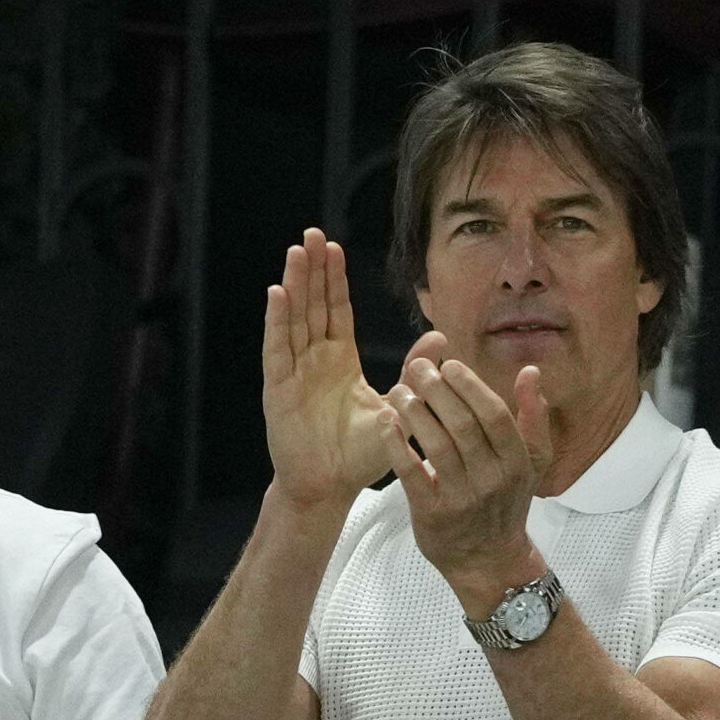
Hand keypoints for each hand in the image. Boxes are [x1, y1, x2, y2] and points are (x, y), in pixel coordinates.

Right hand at [262, 229, 397, 511]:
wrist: (329, 486)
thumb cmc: (361, 453)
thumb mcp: (397, 405)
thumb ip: (414, 371)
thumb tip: (442, 339)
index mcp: (339, 360)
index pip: (335, 310)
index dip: (334, 279)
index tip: (333, 247)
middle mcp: (313, 360)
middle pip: (312, 305)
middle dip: (312, 270)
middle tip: (312, 234)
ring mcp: (293, 372)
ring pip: (294, 318)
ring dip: (295, 284)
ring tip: (297, 251)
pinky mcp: (278, 389)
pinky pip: (277, 348)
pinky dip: (277, 321)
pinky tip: (278, 292)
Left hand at [386, 354, 553, 612]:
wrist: (488, 560)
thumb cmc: (507, 500)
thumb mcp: (531, 462)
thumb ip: (533, 416)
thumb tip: (530, 370)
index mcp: (517, 462)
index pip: (494, 416)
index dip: (471, 387)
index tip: (450, 364)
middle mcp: (492, 480)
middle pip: (463, 426)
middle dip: (438, 391)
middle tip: (417, 368)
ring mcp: (462, 498)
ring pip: (436, 446)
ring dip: (414, 413)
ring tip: (398, 389)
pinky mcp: (432, 513)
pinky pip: (411, 473)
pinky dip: (397, 445)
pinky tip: (386, 421)